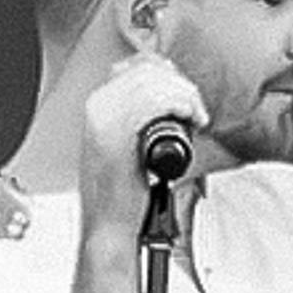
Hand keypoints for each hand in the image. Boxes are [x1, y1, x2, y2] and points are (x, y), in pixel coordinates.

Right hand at [80, 53, 207, 212]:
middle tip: (195, 110)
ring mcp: (104, 120)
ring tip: (195, 117)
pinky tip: (189, 119)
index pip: (138, 65)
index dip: (170, 73)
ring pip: (153, 82)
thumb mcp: (125, 144)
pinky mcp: (116, 135)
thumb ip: (140, 116)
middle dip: (181, 84)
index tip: (186, 95)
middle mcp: (97, 107)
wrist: (109, 228)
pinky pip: (154, 102)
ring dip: (185, 95)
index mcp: (98, 105)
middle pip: (148, 69)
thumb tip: (170, 96)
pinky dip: (179, 105)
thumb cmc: (121, 194)